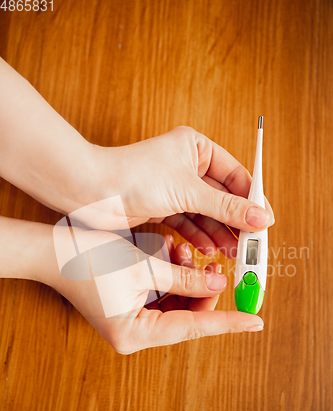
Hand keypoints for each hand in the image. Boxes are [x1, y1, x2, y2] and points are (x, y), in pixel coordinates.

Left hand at [0, 60, 273, 257]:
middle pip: (221, 197)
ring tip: (232, 253)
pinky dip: (198, 237)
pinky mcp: (162, 206)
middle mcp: (186, 166)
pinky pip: (188, 222)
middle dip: (235, 222)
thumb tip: (260, 217)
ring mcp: (174, 187)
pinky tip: (208, 250)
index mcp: (196, 148)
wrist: (91, 191)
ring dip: (218, 233)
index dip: (251, 199)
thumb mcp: (188, 192)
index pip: (235, 174)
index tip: (265, 220)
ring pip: (205, 213)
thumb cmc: (133, 177)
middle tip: (250, 244)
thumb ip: (225, 207)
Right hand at [48, 226, 263, 353]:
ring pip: (177, 304)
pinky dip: (171, 277)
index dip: (227, 323)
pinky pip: (162, 296)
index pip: (193, 328)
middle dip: (202, 289)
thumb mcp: (144, 267)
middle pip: (187, 316)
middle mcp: (134, 333)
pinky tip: (172, 254)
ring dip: (186, 278)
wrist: (53, 251)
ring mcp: (132, 321)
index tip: (254, 321)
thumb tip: (218, 283)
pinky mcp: (130, 306)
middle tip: (214, 265)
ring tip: (183, 251)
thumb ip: (186, 279)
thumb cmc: (89, 259)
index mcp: (135, 333)